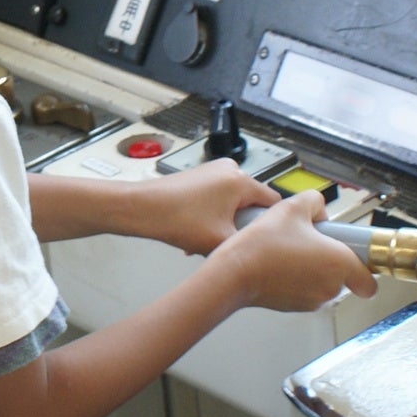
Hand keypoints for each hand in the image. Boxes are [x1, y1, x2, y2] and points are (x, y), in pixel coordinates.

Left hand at [137, 159, 278, 255]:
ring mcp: (214, 171)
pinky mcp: (200, 176)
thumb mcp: (221, 241)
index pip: (273, 202)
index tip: (260, 239)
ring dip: (224, 224)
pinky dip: (212, 217)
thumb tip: (260, 246)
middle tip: (226, 243)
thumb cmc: (176, 219)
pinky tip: (197, 234)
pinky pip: (218, 199)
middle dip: (240, 226)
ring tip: (207, 241)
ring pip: (232, 204)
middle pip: (251, 204)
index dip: (269, 224)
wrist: (142, 208)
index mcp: (241, 181)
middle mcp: (230, 170)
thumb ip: (248, 243)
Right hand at [215, 188, 377, 309]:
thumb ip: (315, 202)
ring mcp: (312, 300)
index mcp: (339, 263)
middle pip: (343, 276)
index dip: (367, 270)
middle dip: (330, 260)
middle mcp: (330, 287)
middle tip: (311, 242)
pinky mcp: (294, 307)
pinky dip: (296, 279)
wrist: (235, 271)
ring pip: (322, 283)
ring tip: (290, 250)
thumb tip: (319, 211)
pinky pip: (304, 290)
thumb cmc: (263, 244)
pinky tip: (279, 263)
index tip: (359, 259)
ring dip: (312, 269)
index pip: (369, 282)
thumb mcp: (292, 207)